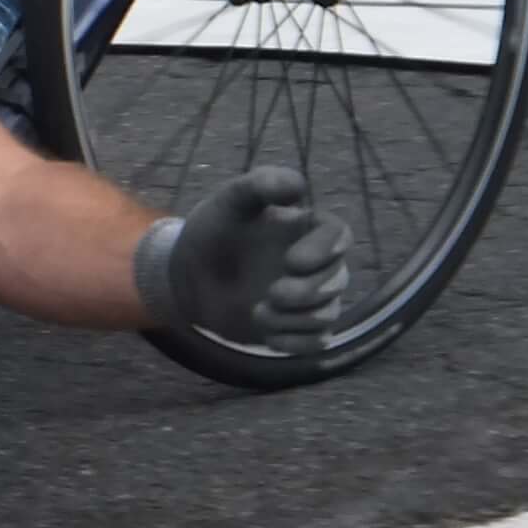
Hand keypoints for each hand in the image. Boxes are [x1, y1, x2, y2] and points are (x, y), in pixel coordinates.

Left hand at [142, 165, 349, 349]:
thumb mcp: (230, 202)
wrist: (188, 275)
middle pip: (338, 279)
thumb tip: (299, 186)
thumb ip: (261, 185)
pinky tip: (268, 337)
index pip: (339, 235)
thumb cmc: (213, 231)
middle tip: (273, 293)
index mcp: (305, 228)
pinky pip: (316, 342)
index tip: (294, 260)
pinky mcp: (295, 326)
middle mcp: (314, 263)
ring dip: (297, 318)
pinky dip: (296, 342)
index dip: (326, 249)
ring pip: (329, 313)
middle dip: (308, 291)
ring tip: (258, 311)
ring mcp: (307, 297)